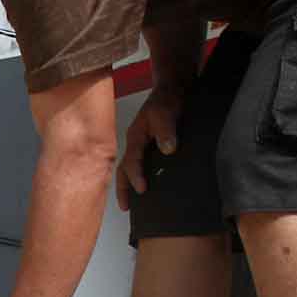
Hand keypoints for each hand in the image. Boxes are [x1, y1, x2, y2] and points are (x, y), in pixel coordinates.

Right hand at [116, 88, 182, 210]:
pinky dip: (139, 177)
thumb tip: (168, 150)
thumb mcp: (166, 112)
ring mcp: (141, 146)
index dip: (136, 176)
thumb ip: (166, 130)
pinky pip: (140, 165)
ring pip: (128, 169)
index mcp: (135, 136)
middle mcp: (135, 143)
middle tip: (126, 207)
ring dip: (128, 185)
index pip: (131, 160)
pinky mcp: (150, 147)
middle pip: (122, 169)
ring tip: (131, 204)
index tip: (142, 189)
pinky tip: (148, 188)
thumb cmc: (168, 99)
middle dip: (122, 188)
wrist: (174, 89)